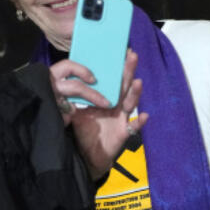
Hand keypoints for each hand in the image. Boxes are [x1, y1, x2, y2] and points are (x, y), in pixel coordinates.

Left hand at [53, 49, 147, 177]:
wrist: (86, 157)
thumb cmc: (84, 133)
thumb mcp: (78, 112)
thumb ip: (76, 100)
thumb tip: (65, 84)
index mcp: (106, 100)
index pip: (113, 81)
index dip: (117, 67)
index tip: (120, 52)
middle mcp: (116, 107)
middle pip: (124, 86)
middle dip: (128, 71)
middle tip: (132, 55)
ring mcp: (121, 119)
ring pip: (130, 103)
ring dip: (135, 93)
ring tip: (138, 81)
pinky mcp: (123, 133)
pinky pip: (133, 127)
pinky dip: (139, 122)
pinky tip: (144, 115)